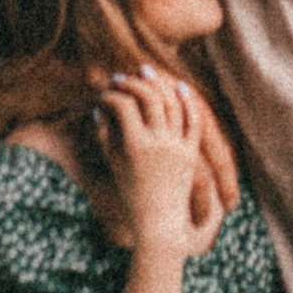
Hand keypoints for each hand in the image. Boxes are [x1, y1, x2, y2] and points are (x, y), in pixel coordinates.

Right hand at [94, 70, 207, 250]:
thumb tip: (99, 108)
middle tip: (121, 77)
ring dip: (159, 84)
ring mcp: (178, 146)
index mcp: (136, 147)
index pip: (124, 106)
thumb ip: (105, 135)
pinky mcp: (191, 151)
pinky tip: (179, 86)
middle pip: (149, 97)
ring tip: (147, 72)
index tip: (103, 94)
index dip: (111, 95)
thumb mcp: (113, 164)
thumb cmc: (130, 194)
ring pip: (172, 103)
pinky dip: (188, 101)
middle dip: (134, 83)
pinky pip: (193, 120)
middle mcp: (159, 143)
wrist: (159, 221)